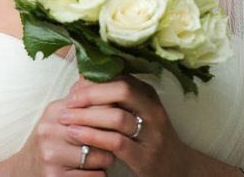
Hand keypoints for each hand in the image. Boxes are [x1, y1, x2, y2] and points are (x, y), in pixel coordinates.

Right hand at [3, 95, 116, 175]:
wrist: (25, 169)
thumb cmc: (51, 141)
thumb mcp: (60, 116)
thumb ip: (80, 99)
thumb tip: (102, 72)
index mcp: (55, 111)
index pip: (95, 106)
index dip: (114, 113)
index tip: (123, 117)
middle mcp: (50, 131)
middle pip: (101, 132)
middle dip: (112, 139)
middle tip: (114, 142)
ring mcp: (51, 156)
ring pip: (102, 158)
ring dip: (107, 160)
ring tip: (100, 158)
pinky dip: (99, 175)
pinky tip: (91, 171)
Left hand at [59, 75, 201, 176]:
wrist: (178, 168)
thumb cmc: (148, 136)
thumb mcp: (137, 111)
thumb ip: (115, 97)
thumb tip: (81, 80)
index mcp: (148, 95)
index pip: (120, 76)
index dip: (94, 79)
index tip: (74, 87)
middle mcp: (153, 110)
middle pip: (121, 90)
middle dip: (90, 94)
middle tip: (68, 101)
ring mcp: (152, 134)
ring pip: (118, 117)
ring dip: (87, 116)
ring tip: (65, 118)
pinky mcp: (145, 157)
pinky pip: (117, 142)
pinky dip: (94, 136)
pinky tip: (77, 135)